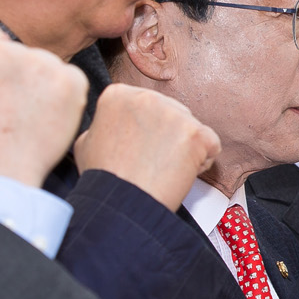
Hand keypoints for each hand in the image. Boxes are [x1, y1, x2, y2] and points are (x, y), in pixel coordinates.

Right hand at [0, 25, 86, 186]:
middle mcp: (4, 49)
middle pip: (22, 52)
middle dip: (21, 75)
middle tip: (12, 110)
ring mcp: (39, 63)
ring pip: (47, 64)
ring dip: (43, 85)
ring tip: (28, 118)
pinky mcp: (69, 80)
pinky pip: (71, 79)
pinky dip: (66, 97)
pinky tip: (48, 120)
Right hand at [73, 84, 220, 210]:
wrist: (122, 204)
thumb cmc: (105, 180)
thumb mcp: (86, 142)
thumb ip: (104, 124)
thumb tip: (113, 122)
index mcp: (119, 95)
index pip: (147, 104)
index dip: (147, 129)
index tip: (139, 146)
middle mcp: (148, 97)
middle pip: (172, 112)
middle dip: (168, 136)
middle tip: (152, 161)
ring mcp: (175, 114)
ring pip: (192, 128)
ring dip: (184, 149)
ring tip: (161, 170)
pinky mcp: (197, 134)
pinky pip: (211, 145)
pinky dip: (201, 162)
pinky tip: (178, 174)